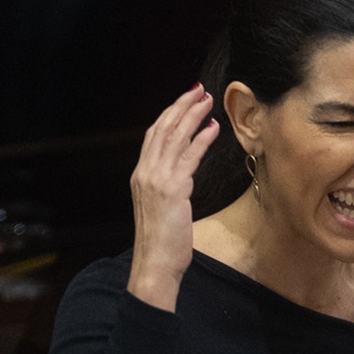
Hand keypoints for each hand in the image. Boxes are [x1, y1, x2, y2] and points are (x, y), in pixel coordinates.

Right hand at [127, 83, 218, 311]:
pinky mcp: (173, 189)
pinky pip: (189, 156)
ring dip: (193, 116)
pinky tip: (213, 128)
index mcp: (140, 175)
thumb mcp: (160, 208)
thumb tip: (182, 178)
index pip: (153, 135)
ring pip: (175, 137)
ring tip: (208, 101)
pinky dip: (202, 139)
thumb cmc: (161, 242)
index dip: (169, 114)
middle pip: (163, 128)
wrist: (155, 263)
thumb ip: (167, 189)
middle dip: (181, 106)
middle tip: (198, 90)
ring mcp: (158, 179)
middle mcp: (145, 172)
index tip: (184, 100)